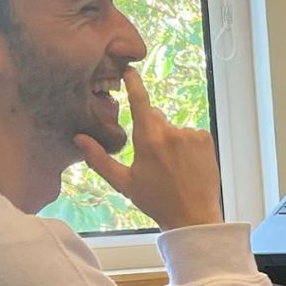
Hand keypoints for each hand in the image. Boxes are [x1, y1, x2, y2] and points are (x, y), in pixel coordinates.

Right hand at [76, 69, 222, 229]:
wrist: (193, 216)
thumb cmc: (156, 201)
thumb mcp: (124, 182)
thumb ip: (99, 159)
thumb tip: (78, 138)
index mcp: (148, 139)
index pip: (139, 101)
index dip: (134, 83)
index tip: (130, 70)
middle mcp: (170, 131)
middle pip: (155, 118)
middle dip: (152, 131)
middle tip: (154, 160)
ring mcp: (191, 134)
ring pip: (173, 129)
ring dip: (171, 141)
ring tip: (173, 168)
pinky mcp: (206, 139)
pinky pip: (191, 134)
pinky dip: (188, 145)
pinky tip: (187, 165)